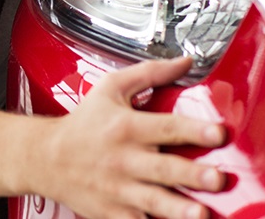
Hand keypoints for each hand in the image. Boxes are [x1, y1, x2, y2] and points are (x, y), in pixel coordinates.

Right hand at [33, 57, 225, 218]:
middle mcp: (125, 159)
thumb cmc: (83, 123)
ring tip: (200, 214)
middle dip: (191, 174)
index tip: (218, 133)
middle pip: (163, 167)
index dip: (194, 129)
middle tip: (218, 179)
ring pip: (153, 201)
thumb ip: (150, 74)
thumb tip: (185, 62)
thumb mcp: (111, 88)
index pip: (166, 126)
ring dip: (178, 209)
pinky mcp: (113, 213)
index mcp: (127, 126)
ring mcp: (119, 189)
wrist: (45, 158)